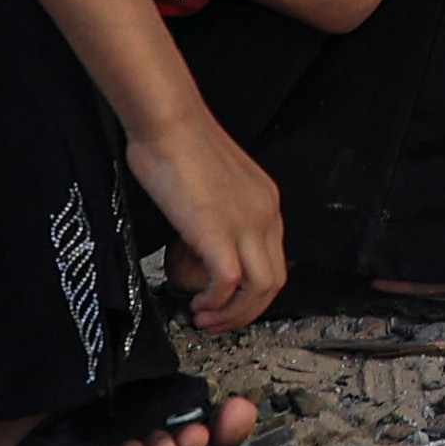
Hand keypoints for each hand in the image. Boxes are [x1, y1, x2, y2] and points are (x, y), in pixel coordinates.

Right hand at [126, 114, 289, 330]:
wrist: (169, 123)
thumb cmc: (178, 146)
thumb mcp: (213, 186)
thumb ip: (217, 214)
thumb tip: (199, 244)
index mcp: (266, 202)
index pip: (274, 259)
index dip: (253, 290)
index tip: (227, 302)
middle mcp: (266, 214)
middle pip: (275, 280)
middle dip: (247, 311)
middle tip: (217, 321)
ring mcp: (247, 223)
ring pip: (261, 288)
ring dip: (233, 314)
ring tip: (205, 319)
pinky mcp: (220, 231)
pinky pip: (231, 282)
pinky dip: (217, 301)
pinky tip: (198, 305)